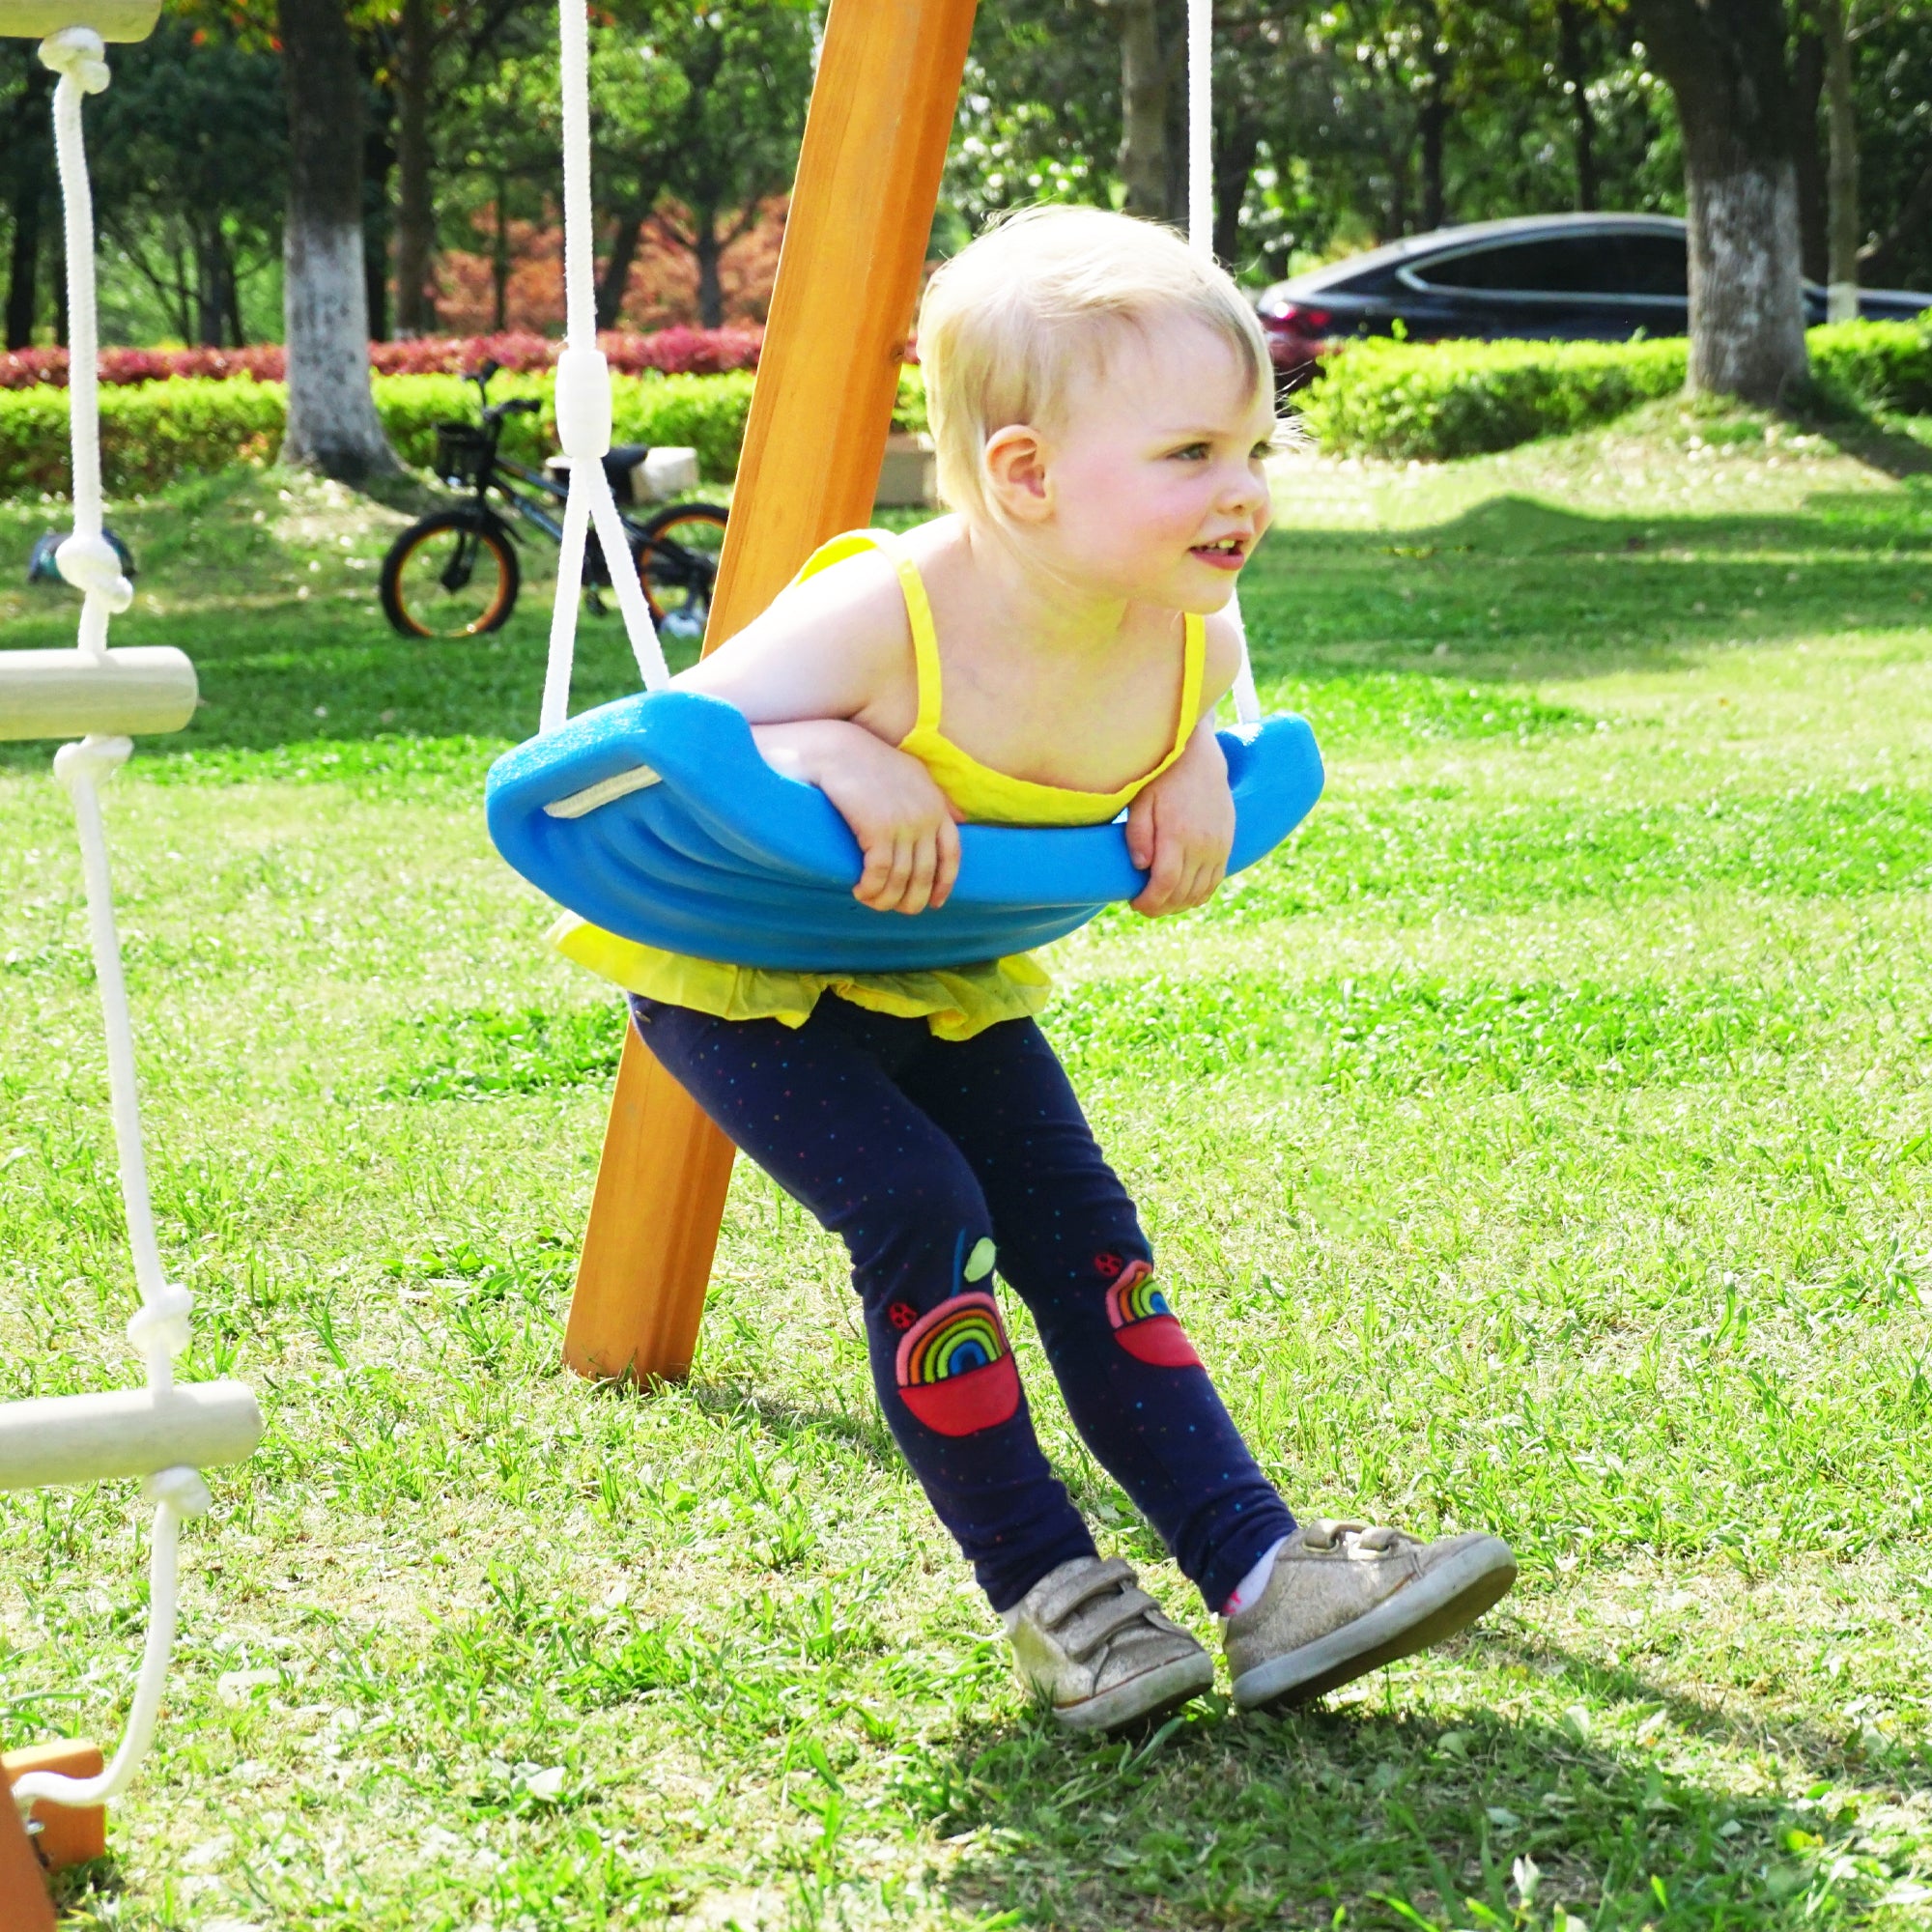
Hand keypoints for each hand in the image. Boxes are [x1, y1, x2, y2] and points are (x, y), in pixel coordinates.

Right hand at [754, 720, 961, 914]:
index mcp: (936, 806)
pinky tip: (860, 891)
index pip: (951, 855)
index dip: (944, 884)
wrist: (837, 749)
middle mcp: (925, 817)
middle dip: (912, 900)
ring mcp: (903, 823)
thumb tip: (960, 817)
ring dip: (886, 899)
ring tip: (872, 902)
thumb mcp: (914, 774)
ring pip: (902, 879)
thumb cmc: (870, 761)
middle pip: (925, 874)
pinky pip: (880, 873)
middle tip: (896, 910)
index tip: (934, 903)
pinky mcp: (878, 828)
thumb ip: (937, 797)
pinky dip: (871, 888)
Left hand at [1124, 723, 1232, 916]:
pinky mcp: (1227, 843)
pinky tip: (1185, 896)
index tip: (1135, 904)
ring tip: (1161, 902)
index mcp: (1178, 834)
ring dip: (1180, 904)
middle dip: (1161, 907)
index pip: (1166, 883)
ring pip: (1201, 891)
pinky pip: (1216, 880)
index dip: (1150, 902)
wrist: (1198, 756)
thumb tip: (1141, 866)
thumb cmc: (1162, 777)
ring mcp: (1218, 845)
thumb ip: (1138, 834)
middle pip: (1183, 893)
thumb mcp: (1142, 801)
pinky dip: (1200, 895)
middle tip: (1144, 906)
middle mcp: (1202, 844)